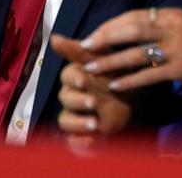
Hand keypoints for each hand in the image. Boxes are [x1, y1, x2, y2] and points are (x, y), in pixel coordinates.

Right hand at [51, 34, 133, 151]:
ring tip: (95, 124)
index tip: (84, 80)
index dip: (74, 78)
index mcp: (75, 77)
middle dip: (79, 101)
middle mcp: (71, 96)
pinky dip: (80, 143)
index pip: (67, 76)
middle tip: (94, 102)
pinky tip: (91, 142)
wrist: (128, 99)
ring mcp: (75, 115)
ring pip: (66, 120)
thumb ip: (76, 50)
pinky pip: (73, 141)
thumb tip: (53, 37)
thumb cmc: (111, 75)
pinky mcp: (80, 133)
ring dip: (79, 123)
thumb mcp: (99, 59)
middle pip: (66, 98)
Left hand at [78, 8, 181, 91]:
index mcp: (173, 14)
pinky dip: (131, 81)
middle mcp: (171, 28)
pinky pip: (151, 75)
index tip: (95, 31)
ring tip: (92, 68)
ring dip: (111, 61)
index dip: (112, 24)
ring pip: (136, 53)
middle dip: (105, 37)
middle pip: (130, 29)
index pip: (134, 15)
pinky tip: (117, 86)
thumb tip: (153, 18)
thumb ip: (172, 19)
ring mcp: (176, 49)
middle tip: (85, 45)